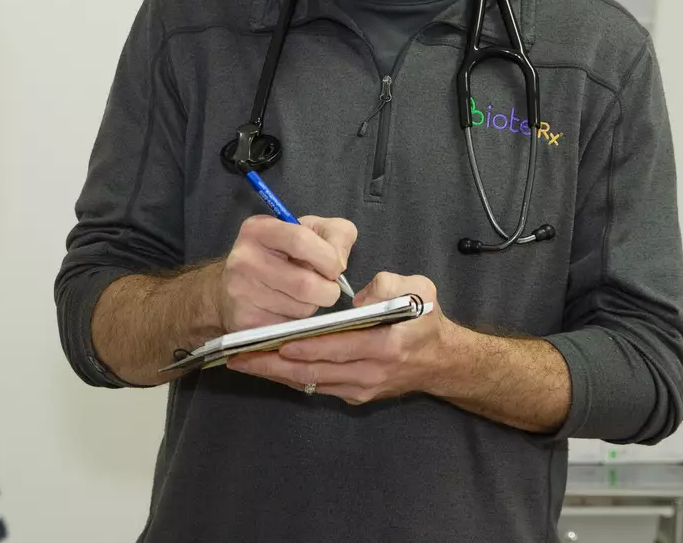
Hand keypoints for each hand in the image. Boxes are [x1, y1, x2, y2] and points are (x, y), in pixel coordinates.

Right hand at [215, 215, 356, 331]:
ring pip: (301, 309)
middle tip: (326, 288)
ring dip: (312, 306)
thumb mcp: (309, 231)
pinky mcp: (246, 321)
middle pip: (305, 283)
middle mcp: (245, 258)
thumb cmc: (280, 256)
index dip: (328, 258)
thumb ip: (337, 235)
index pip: (301, 240)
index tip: (335, 267)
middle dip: (328, 290)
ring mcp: (242, 292)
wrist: (231, 289)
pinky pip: (290, 327)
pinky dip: (299, 322)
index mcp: (259, 229)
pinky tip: (287, 310)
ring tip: (301, 297)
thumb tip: (340, 262)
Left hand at [228, 270, 462, 404]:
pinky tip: (267, 367)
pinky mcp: (356, 396)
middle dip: (275, 364)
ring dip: (276, 374)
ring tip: (243, 362)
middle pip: (316, 371)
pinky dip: (291, 378)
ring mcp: (362, 389)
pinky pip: (318, 387)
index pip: (339, 347)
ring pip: (312, 383)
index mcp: (386, 346)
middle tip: (240, 356)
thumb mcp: (420, 289)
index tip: (277, 341)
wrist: (441, 361)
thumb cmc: (427, 319)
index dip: (306, 346)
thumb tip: (357, 298)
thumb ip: (388, 286)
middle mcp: (371, 373)